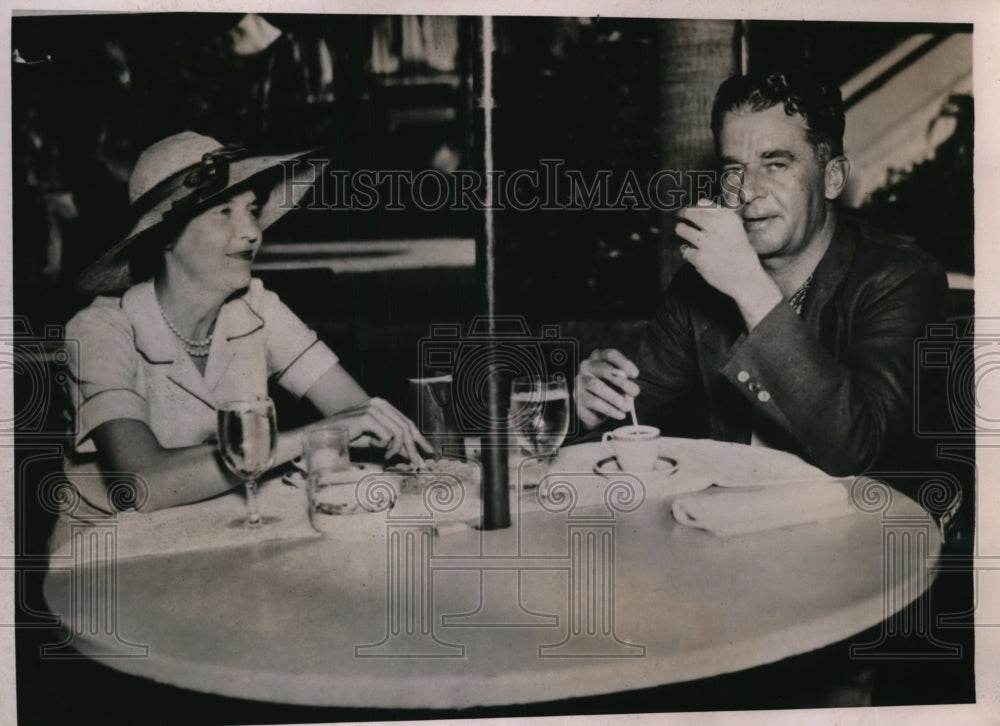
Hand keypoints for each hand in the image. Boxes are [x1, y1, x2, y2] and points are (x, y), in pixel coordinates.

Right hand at [315, 398, 434, 462]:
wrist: (322, 436)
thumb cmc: (347, 438)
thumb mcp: (374, 440)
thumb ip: (392, 443)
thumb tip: (411, 453)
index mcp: (382, 405)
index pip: (406, 421)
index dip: (419, 437)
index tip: (428, 451)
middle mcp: (379, 403)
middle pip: (406, 426)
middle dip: (413, 446)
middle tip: (418, 462)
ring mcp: (373, 408)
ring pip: (399, 432)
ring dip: (396, 448)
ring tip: (387, 456)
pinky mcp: (367, 417)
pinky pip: (387, 436)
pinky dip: (384, 446)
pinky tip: (376, 449)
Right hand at [574, 349, 640, 429]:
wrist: (592, 411)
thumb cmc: (608, 391)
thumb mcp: (618, 384)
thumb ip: (623, 382)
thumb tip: (631, 389)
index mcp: (598, 358)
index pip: (610, 355)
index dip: (624, 363)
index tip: (635, 374)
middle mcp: (587, 367)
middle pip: (604, 369)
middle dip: (621, 381)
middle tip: (635, 392)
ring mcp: (579, 381)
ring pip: (597, 386)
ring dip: (615, 397)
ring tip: (627, 407)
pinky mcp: (576, 397)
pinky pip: (594, 402)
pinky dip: (610, 409)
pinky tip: (620, 414)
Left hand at [675, 201, 781, 327]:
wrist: (746, 279)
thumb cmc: (742, 254)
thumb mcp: (737, 230)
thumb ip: (721, 217)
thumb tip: (699, 203)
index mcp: (729, 219)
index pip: (704, 204)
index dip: (695, 206)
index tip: (691, 209)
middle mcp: (718, 228)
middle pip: (690, 213)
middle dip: (683, 213)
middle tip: (680, 215)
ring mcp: (707, 243)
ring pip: (682, 229)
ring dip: (681, 229)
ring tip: (681, 230)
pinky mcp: (699, 258)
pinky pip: (685, 250)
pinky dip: (687, 251)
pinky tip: (693, 253)